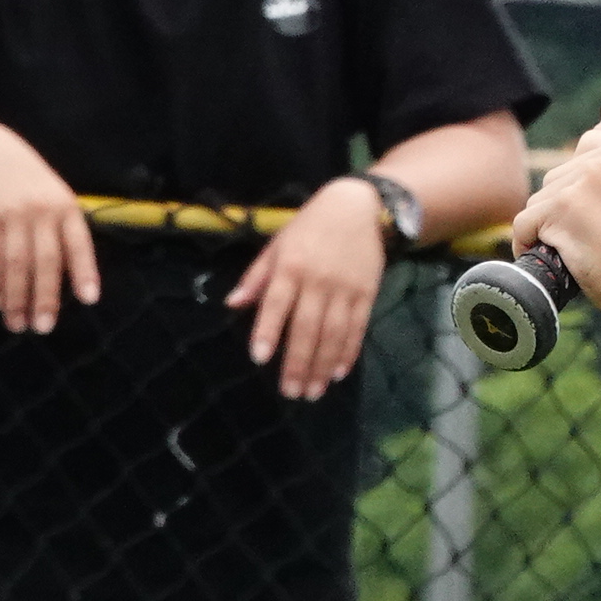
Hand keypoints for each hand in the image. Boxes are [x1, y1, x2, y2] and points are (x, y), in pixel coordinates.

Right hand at [0, 122, 98, 333]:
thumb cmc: (28, 181)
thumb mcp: (55, 195)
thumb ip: (64, 229)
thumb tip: (72, 275)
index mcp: (67, 208)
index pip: (80, 245)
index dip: (84, 272)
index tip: (89, 300)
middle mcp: (42, 212)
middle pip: (46, 261)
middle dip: (45, 297)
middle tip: (44, 327)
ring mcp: (12, 214)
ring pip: (16, 264)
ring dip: (16, 298)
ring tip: (17, 324)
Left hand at [226, 180, 386, 399]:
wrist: (360, 208)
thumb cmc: (310, 226)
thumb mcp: (277, 244)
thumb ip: (256, 276)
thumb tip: (232, 304)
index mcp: (291, 266)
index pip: (277, 304)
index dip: (268, 331)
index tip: (259, 358)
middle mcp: (318, 281)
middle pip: (307, 328)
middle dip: (299, 362)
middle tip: (291, 392)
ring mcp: (346, 289)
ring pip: (334, 334)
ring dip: (323, 365)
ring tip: (314, 391)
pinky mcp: (367, 293)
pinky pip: (358, 328)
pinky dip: (349, 352)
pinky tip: (339, 372)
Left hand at [512, 119, 600, 332]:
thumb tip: (578, 181)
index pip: (596, 146)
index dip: (594, 184)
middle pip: (567, 170)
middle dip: (572, 203)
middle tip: (596, 236)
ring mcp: (588, 177)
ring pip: (544, 197)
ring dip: (554, 224)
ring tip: (577, 250)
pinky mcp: (564, 206)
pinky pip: (526, 223)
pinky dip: (530, 244)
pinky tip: (550, 259)